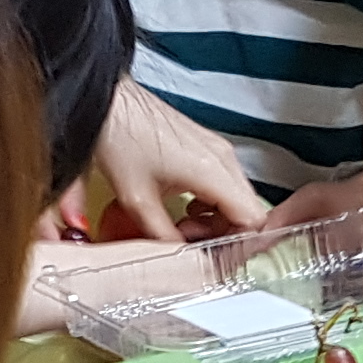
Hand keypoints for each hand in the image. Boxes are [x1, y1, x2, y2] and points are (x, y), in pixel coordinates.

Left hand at [87, 80, 269, 239]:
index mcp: (213, 171)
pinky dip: (210, 201)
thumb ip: (163, 237)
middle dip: (223, 232)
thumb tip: (179, 259)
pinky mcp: (206, 146)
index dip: (237, 243)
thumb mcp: (137, 202)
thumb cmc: (119, 139)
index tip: (214, 254)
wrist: (109, 103)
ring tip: (181, 224)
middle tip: (189, 239)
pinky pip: (223, 182)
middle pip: (247, 209)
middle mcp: (222, 157)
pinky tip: (183, 205)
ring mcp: (216, 149)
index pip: (253, 219)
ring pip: (236, 197)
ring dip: (215, 218)